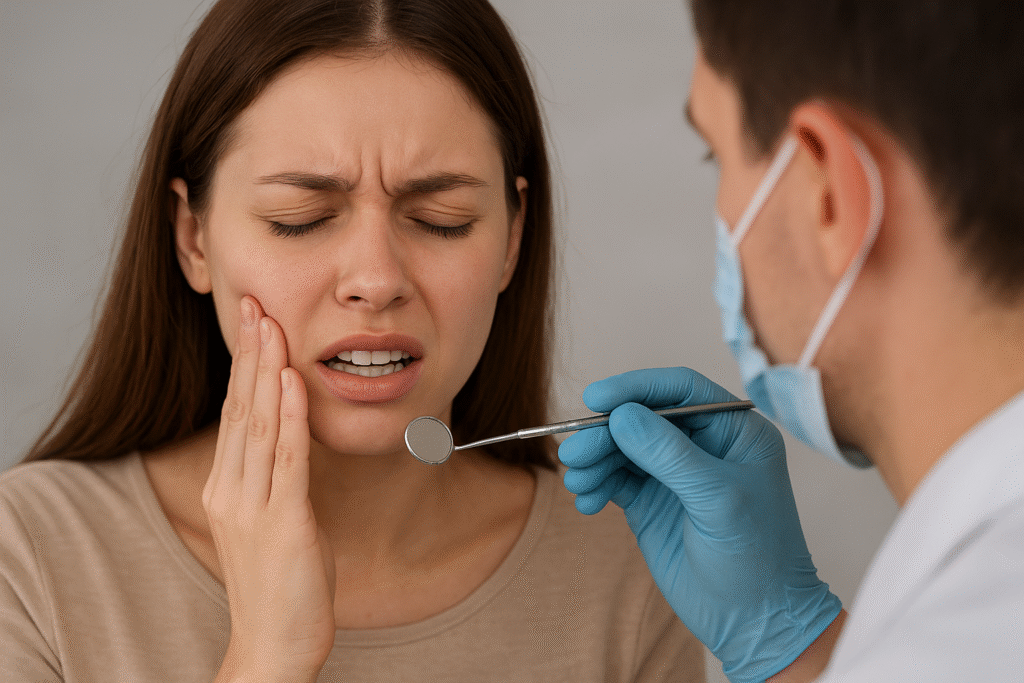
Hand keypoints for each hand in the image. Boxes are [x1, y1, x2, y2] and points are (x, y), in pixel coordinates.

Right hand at [206, 297, 335, 682]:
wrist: (274, 643)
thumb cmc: (281, 584)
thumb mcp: (276, 520)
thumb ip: (280, 478)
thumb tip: (299, 436)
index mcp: (229, 487)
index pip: (235, 413)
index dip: (244, 365)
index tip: (253, 323)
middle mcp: (232, 490)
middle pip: (240, 407)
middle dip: (250, 352)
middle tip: (254, 303)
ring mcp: (252, 506)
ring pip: (257, 424)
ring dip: (265, 370)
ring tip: (270, 325)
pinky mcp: (282, 522)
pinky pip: (285, 459)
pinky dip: (288, 416)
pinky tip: (290, 381)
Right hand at [559, 367, 840, 682]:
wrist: (755, 623)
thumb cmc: (756, 557)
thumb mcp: (717, 500)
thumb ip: (670, 455)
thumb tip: (622, 415)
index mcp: (734, 431)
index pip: (681, 390)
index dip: (637, 388)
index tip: (596, 398)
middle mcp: (703, 445)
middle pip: (642, 417)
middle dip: (605, 432)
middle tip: (574, 453)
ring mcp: (674, 473)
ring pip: (622, 447)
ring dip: (594, 459)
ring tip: (578, 481)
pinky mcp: (651, 501)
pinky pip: (614, 479)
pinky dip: (596, 485)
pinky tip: (588, 502)